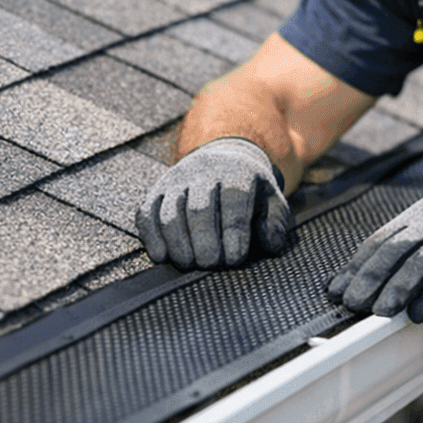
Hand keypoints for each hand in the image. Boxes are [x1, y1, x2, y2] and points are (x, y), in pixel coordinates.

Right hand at [136, 137, 291, 267]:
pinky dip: (151, 237)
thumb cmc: (250, 189)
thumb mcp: (272, 199)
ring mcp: (176, 180)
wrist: (224, 158)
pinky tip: (162, 257)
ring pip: (170, 212)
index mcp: (237, 172)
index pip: (233, 200)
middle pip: (199, 208)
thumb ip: (276, 223)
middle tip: (211, 264)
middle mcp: (203, 172)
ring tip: (189, 263)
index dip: (233, 231)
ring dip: (178, 242)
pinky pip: (147, 214)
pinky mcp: (156, 191)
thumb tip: (270, 245)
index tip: (235, 258)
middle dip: (204, 240)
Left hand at [328, 185, 422, 323]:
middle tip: (352, 304)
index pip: (380, 241)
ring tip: (379, 313)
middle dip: (369, 279)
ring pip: (419, 264)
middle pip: (394, 251)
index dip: (356, 267)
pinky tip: (419, 314)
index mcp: (421, 216)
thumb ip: (405, 256)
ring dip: (396, 290)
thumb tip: (362, 286)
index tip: (337, 290)